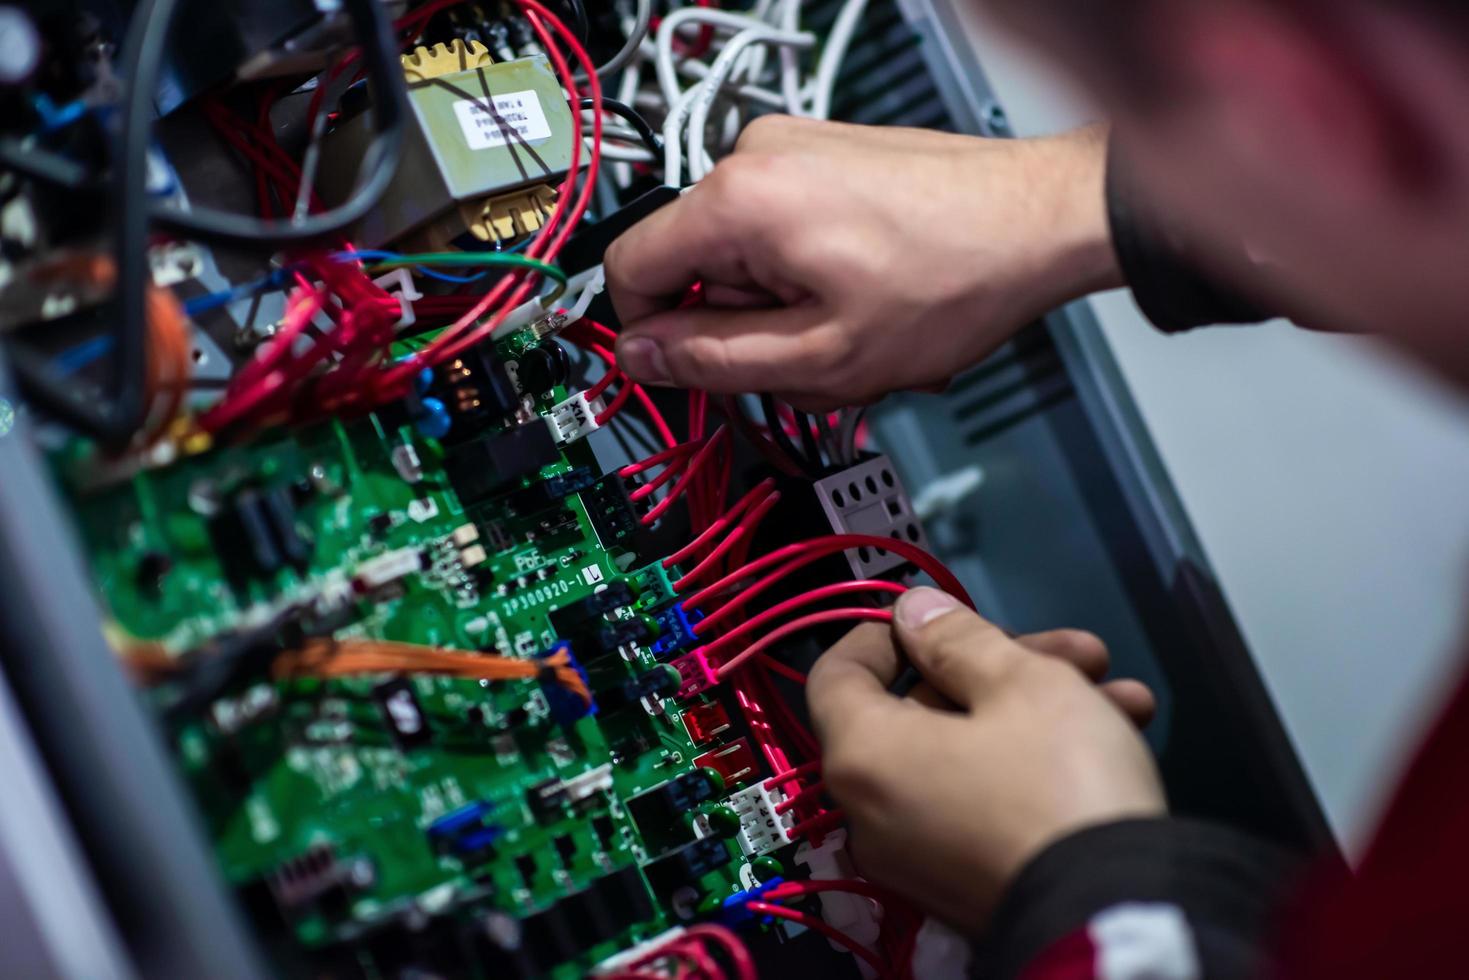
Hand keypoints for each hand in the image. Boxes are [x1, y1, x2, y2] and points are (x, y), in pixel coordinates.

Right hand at [605, 119, 1120, 410]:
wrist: (1042, 222)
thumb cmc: (955, 279)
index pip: (628, 270)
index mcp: (737, 201)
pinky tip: (868, 302)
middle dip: (748, 331)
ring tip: (859, 332)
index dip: (651, 337)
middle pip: (696, 272)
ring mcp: (792, 150)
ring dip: (791, 314)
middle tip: (819, 359)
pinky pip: (784, 236)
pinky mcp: (824, 158)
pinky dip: (815, 282)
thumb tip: (642, 359)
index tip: (691, 372)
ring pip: (745, 264)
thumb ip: (714, 362)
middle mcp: (754, 158)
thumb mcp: (821, 358)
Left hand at [806, 587, 1164, 932]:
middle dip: (1002, 667)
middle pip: (921, 711)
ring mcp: (921, 856)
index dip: (886, 632)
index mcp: (863, 756)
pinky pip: (985, 802)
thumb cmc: (1059, 787)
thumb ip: (959, 638)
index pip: (837, 674)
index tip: (938, 615)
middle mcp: (874, 812)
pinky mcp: (970, 882)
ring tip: (1119, 693)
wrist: (1122, 915)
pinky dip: (1035, 763)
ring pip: (968, 753)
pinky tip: (1117, 735)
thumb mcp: (1019, 683)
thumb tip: (914, 613)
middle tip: (1075, 651)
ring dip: (1038, 710)